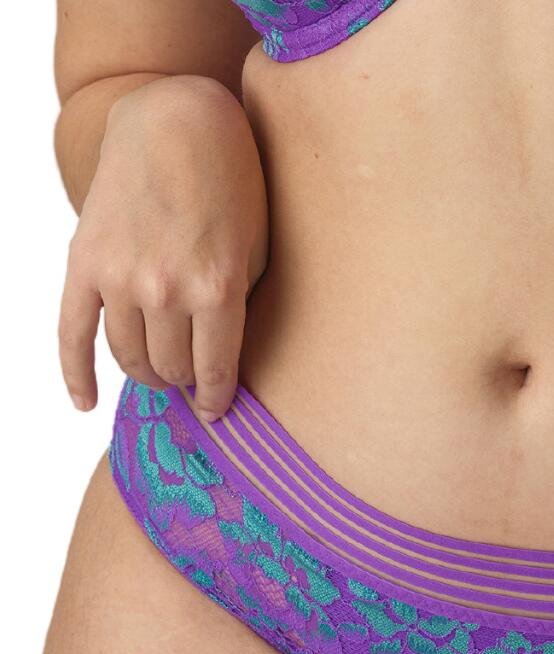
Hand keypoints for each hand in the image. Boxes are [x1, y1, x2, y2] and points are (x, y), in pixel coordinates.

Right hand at [59, 74, 268, 421]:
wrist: (175, 121)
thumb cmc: (231, 186)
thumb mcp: (256, 251)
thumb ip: (238, 311)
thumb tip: (221, 368)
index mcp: (217, 289)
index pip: (213, 373)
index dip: (214, 398)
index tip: (214, 408)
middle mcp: (166, 288)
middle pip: (170, 369)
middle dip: (182, 380)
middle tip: (189, 375)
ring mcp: (121, 277)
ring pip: (130, 359)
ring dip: (147, 373)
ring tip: (159, 370)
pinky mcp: (85, 262)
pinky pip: (73, 335)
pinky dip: (77, 375)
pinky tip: (86, 403)